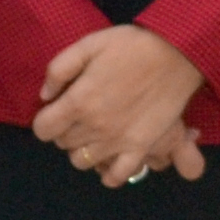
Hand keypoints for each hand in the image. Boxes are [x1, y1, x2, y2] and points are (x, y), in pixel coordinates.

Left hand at [33, 26, 208, 185]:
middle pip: (62, 144)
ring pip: (82, 162)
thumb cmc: (130, 46)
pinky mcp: (139, 148)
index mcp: (79, 101)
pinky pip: (117, 175)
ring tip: (94, 134)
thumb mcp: (88, 44)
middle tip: (79, 114)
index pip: (43, 130)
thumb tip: (45, 95)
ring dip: (82, 149)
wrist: (176, 55)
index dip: (46, 119)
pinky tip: (110, 157)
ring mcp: (117, 141)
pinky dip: (109, 173)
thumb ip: (59, 69)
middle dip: (64, 130)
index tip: (57, 109)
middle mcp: (94, 127)